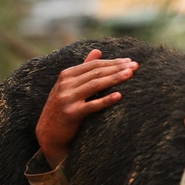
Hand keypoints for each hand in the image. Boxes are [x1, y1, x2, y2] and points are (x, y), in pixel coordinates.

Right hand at [36, 49, 138, 168]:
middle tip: (135, 66)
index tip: (129, 60)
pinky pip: (92, 105)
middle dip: (117, 68)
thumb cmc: (63, 107)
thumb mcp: (69, 86)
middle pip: (96, 73)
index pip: (94, 65)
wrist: (49, 134)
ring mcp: (67, 98)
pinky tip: (119, 96)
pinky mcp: (71, 114)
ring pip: (96, 85)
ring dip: (115, 79)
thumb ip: (84, 68)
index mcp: (66, 75)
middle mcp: (65, 84)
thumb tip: (98, 51)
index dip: (113, 62)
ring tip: (130, 75)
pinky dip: (106, 100)